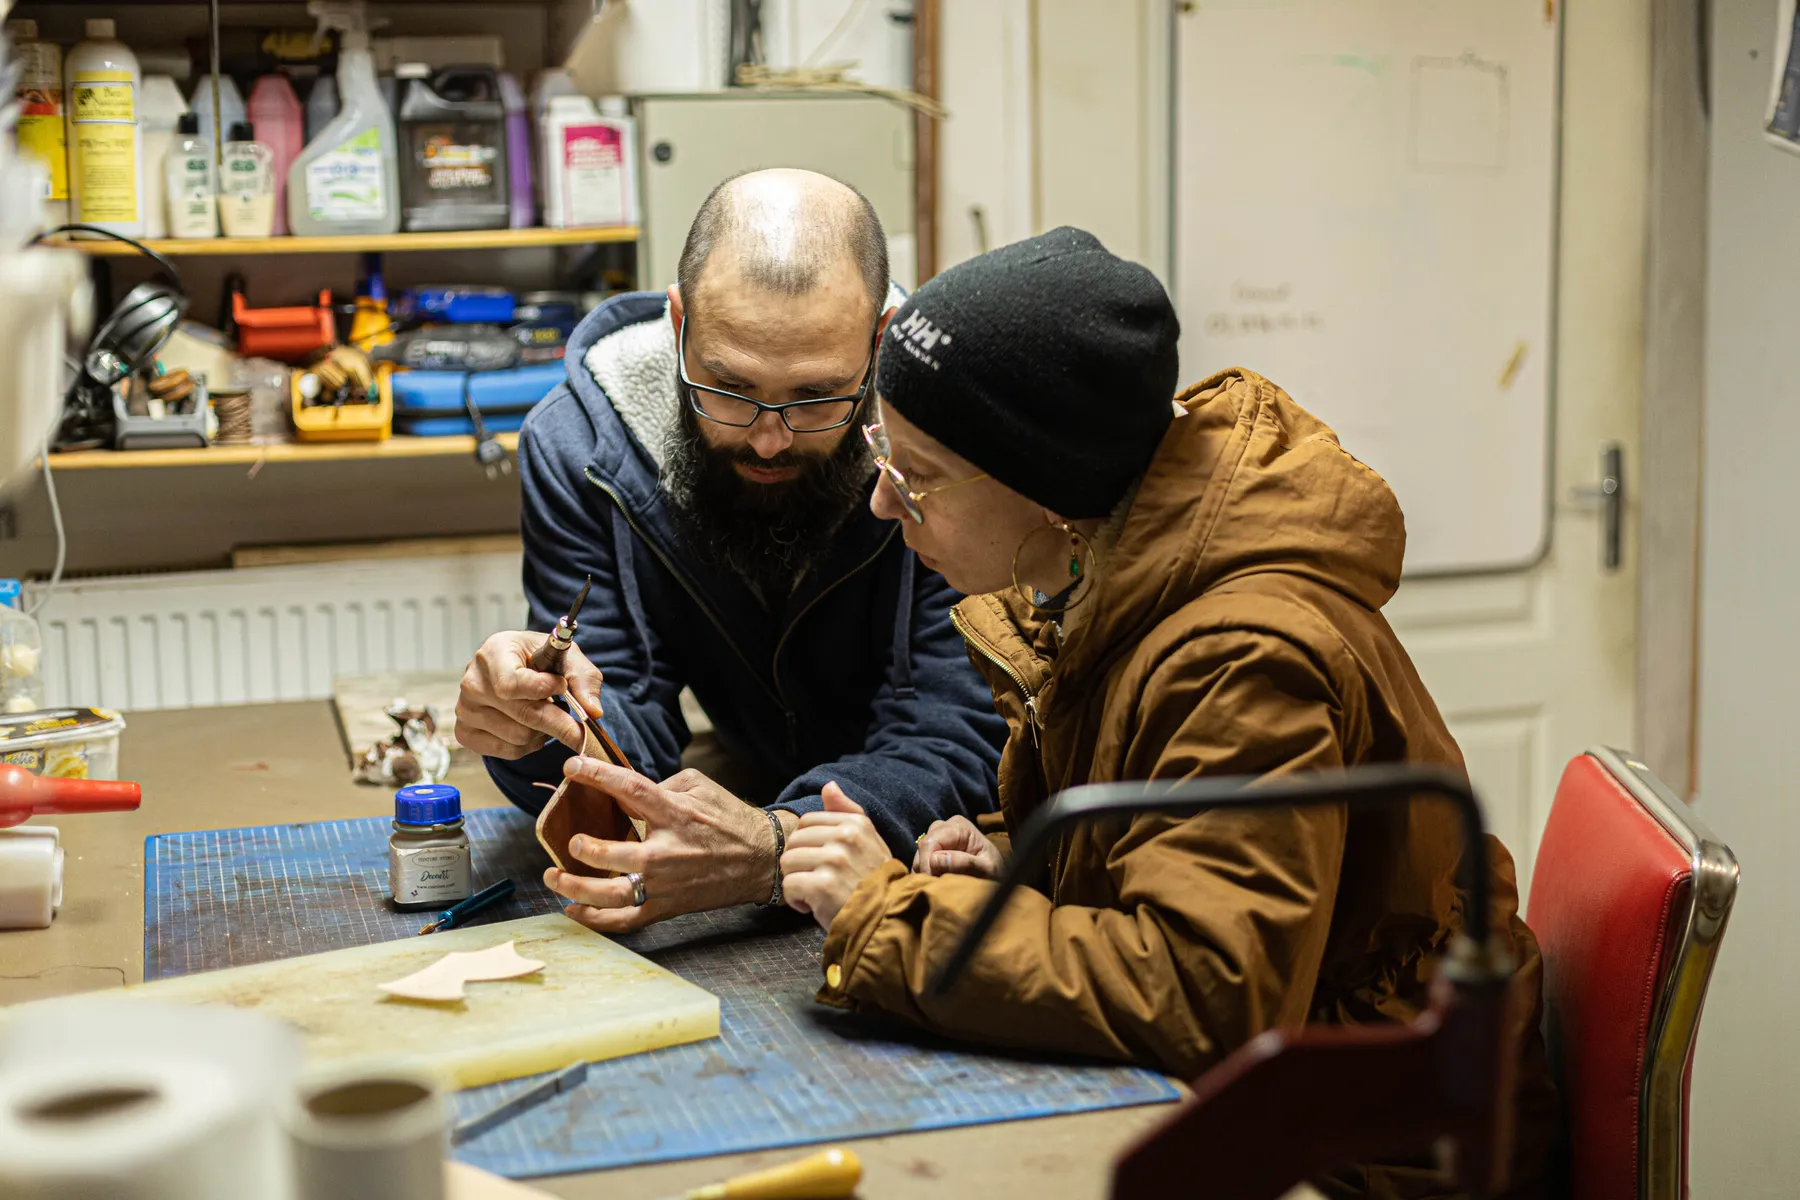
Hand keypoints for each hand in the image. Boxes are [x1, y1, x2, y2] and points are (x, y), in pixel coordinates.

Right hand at [455, 631, 604, 759]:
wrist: (514, 668)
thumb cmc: (540, 660)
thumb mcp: (566, 658)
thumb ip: (583, 680)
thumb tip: (593, 711)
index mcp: (493, 652)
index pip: (513, 683)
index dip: (543, 689)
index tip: (562, 686)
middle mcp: (472, 681)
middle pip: (522, 714)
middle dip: (558, 723)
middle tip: (581, 731)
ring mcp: (465, 709)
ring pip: (518, 736)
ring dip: (543, 732)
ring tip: (547, 715)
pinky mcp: (465, 732)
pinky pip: (507, 751)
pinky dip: (528, 746)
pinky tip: (532, 728)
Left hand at [542, 763, 784, 932]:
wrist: (762, 860)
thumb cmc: (729, 820)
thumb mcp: (701, 786)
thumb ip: (661, 785)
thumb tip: (625, 792)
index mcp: (676, 814)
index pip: (631, 790)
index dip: (599, 775)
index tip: (572, 766)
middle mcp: (667, 852)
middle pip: (615, 854)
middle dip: (586, 849)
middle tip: (570, 841)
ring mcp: (665, 885)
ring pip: (612, 894)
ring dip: (578, 889)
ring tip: (554, 877)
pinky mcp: (665, 907)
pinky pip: (624, 920)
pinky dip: (595, 920)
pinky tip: (572, 911)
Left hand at [780, 783, 893, 929]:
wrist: (887, 918)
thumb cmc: (874, 880)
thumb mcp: (869, 840)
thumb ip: (846, 811)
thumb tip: (828, 786)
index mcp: (855, 823)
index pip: (807, 821)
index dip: (809, 843)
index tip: (825, 861)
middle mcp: (845, 838)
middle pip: (794, 841)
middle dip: (801, 863)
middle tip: (822, 879)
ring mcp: (834, 861)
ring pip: (788, 862)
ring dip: (798, 881)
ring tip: (819, 892)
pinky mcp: (822, 885)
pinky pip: (789, 886)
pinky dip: (797, 901)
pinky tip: (815, 906)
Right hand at [911, 815, 1004, 879]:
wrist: (997, 877)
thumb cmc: (995, 872)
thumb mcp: (987, 869)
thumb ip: (965, 863)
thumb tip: (936, 859)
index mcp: (959, 826)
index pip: (930, 842)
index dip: (928, 864)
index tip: (935, 884)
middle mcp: (944, 827)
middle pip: (922, 848)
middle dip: (927, 869)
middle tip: (940, 887)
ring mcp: (936, 838)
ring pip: (918, 857)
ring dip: (927, 874)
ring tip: (944, 886)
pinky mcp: (931, 851)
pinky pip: (919, 863)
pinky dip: (926, 875)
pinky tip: (939, 883)